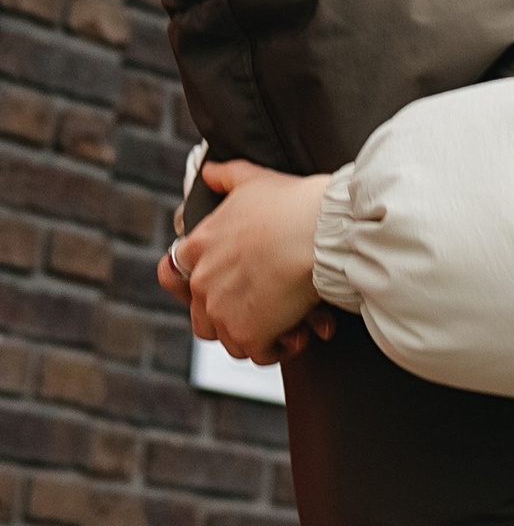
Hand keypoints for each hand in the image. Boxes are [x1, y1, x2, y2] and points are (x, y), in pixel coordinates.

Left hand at [159, 162, 334, 364]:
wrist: (324, 231)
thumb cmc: (296, 203)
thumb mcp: (255, 179)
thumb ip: (226, 175)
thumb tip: (209, 171)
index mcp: (198, 245)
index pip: (176, 274)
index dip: (205, 282)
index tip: (233, 283)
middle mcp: (202, 281)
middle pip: (203, 316)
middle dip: (234, 316)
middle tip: (267, 307)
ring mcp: (221, 311)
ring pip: (230, 339)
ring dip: (259, 334)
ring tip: (290, 321)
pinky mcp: (247, 334)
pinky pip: (258, 354)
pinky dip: (279, 347)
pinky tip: (301, 331)